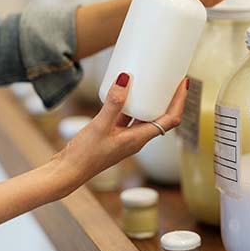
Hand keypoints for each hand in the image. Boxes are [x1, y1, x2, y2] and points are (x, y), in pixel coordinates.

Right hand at [53, 73, 187, 192]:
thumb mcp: (100, 125)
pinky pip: (128, 117)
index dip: (180, 101)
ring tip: (149, 81)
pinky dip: (130, 105)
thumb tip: (126, 77)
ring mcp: (126, 138)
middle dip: (169, 98)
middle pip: (162, 116)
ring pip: (144, 116)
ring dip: (150, 100)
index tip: (183, 83)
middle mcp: (137, 139)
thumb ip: (113, 102)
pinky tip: (123, 93)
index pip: (171, 119)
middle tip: (170, 78)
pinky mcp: (114, 135)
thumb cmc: (84, 156)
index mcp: (140, 138)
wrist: (66, 173)